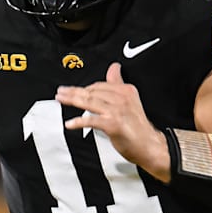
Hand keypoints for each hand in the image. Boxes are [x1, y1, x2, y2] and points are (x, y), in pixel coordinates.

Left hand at [55, 62, 170, 180]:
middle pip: (92, 91)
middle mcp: (122, 98)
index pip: (99, 85)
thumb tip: (114, 67)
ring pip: (89, 102)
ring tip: (61, 99)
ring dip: (72, 100)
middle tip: (61, 92)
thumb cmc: (138, 127)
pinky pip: (91, 120)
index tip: (72, 89)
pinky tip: (70, 123)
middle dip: (73, 91)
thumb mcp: (130, 100)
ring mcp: (117, 111)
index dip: (84, 87)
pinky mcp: (112, 124)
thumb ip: (119, 84)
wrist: (151, 145)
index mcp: (126, 90)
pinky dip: (78, 122)